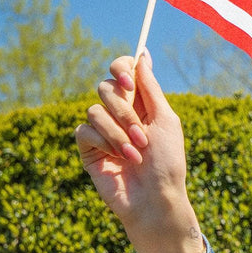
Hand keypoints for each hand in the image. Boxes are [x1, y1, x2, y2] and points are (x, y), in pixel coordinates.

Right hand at [75, 51, 202, 252]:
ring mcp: (102, 130)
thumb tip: (142, 53)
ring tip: (136, 153)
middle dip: (124, 110)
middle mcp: (120, 113)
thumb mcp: (165, 120)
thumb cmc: (167, 162)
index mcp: (142, 103)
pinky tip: (118, 159)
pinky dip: (104, 143)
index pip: (123, 70)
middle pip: (106, 86)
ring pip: (95, 109)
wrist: (155, 199)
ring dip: (118, 132)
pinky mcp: (88, 148)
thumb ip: (150, 88)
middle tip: (141, 134)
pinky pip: (84, 130)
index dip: (121, 69)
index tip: (128, 83)